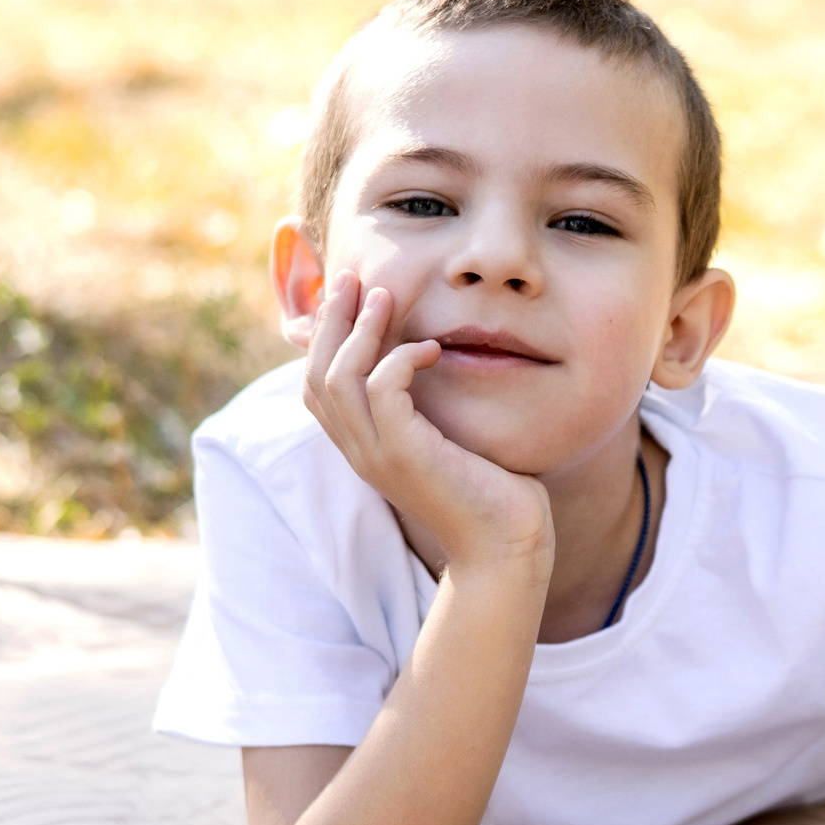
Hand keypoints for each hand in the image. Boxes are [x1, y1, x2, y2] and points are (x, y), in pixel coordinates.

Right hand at [302, 274, 551, 574]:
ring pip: (338, 379)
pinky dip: (399, 360)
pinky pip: (381, 391)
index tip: (346, 296)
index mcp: (364, 447)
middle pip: (315, 375)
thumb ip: (429, 406)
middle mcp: (360, 452)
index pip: (317, 386)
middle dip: (331, 321)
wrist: (508, 546)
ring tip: (384, 297)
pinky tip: (430, 350)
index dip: (323, 339)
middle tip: (351, 278)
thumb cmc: (491, 492)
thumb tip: (431, 362)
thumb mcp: (450, 439)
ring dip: (359, 331)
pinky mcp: (404, 455)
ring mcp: (377, 456)